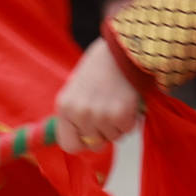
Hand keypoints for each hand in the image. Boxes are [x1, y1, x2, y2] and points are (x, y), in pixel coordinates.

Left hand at [54, 36, 144, 151]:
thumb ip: (73, 113)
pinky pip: (127, 130)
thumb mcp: (75, 90)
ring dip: (118, 125)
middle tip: (108, 115)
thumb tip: (66, 135)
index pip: (70, 145)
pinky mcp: (121, 115)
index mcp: (64, 107)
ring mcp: (100, 116)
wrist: (122, 50)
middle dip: (103, 134)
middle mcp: (80, 114)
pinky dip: (130, 120)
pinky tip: (127, 102)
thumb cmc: (99, 67)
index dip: (82, 142)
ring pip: (113, 138)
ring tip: (117, 103)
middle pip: (94, 144)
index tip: (90, 135)